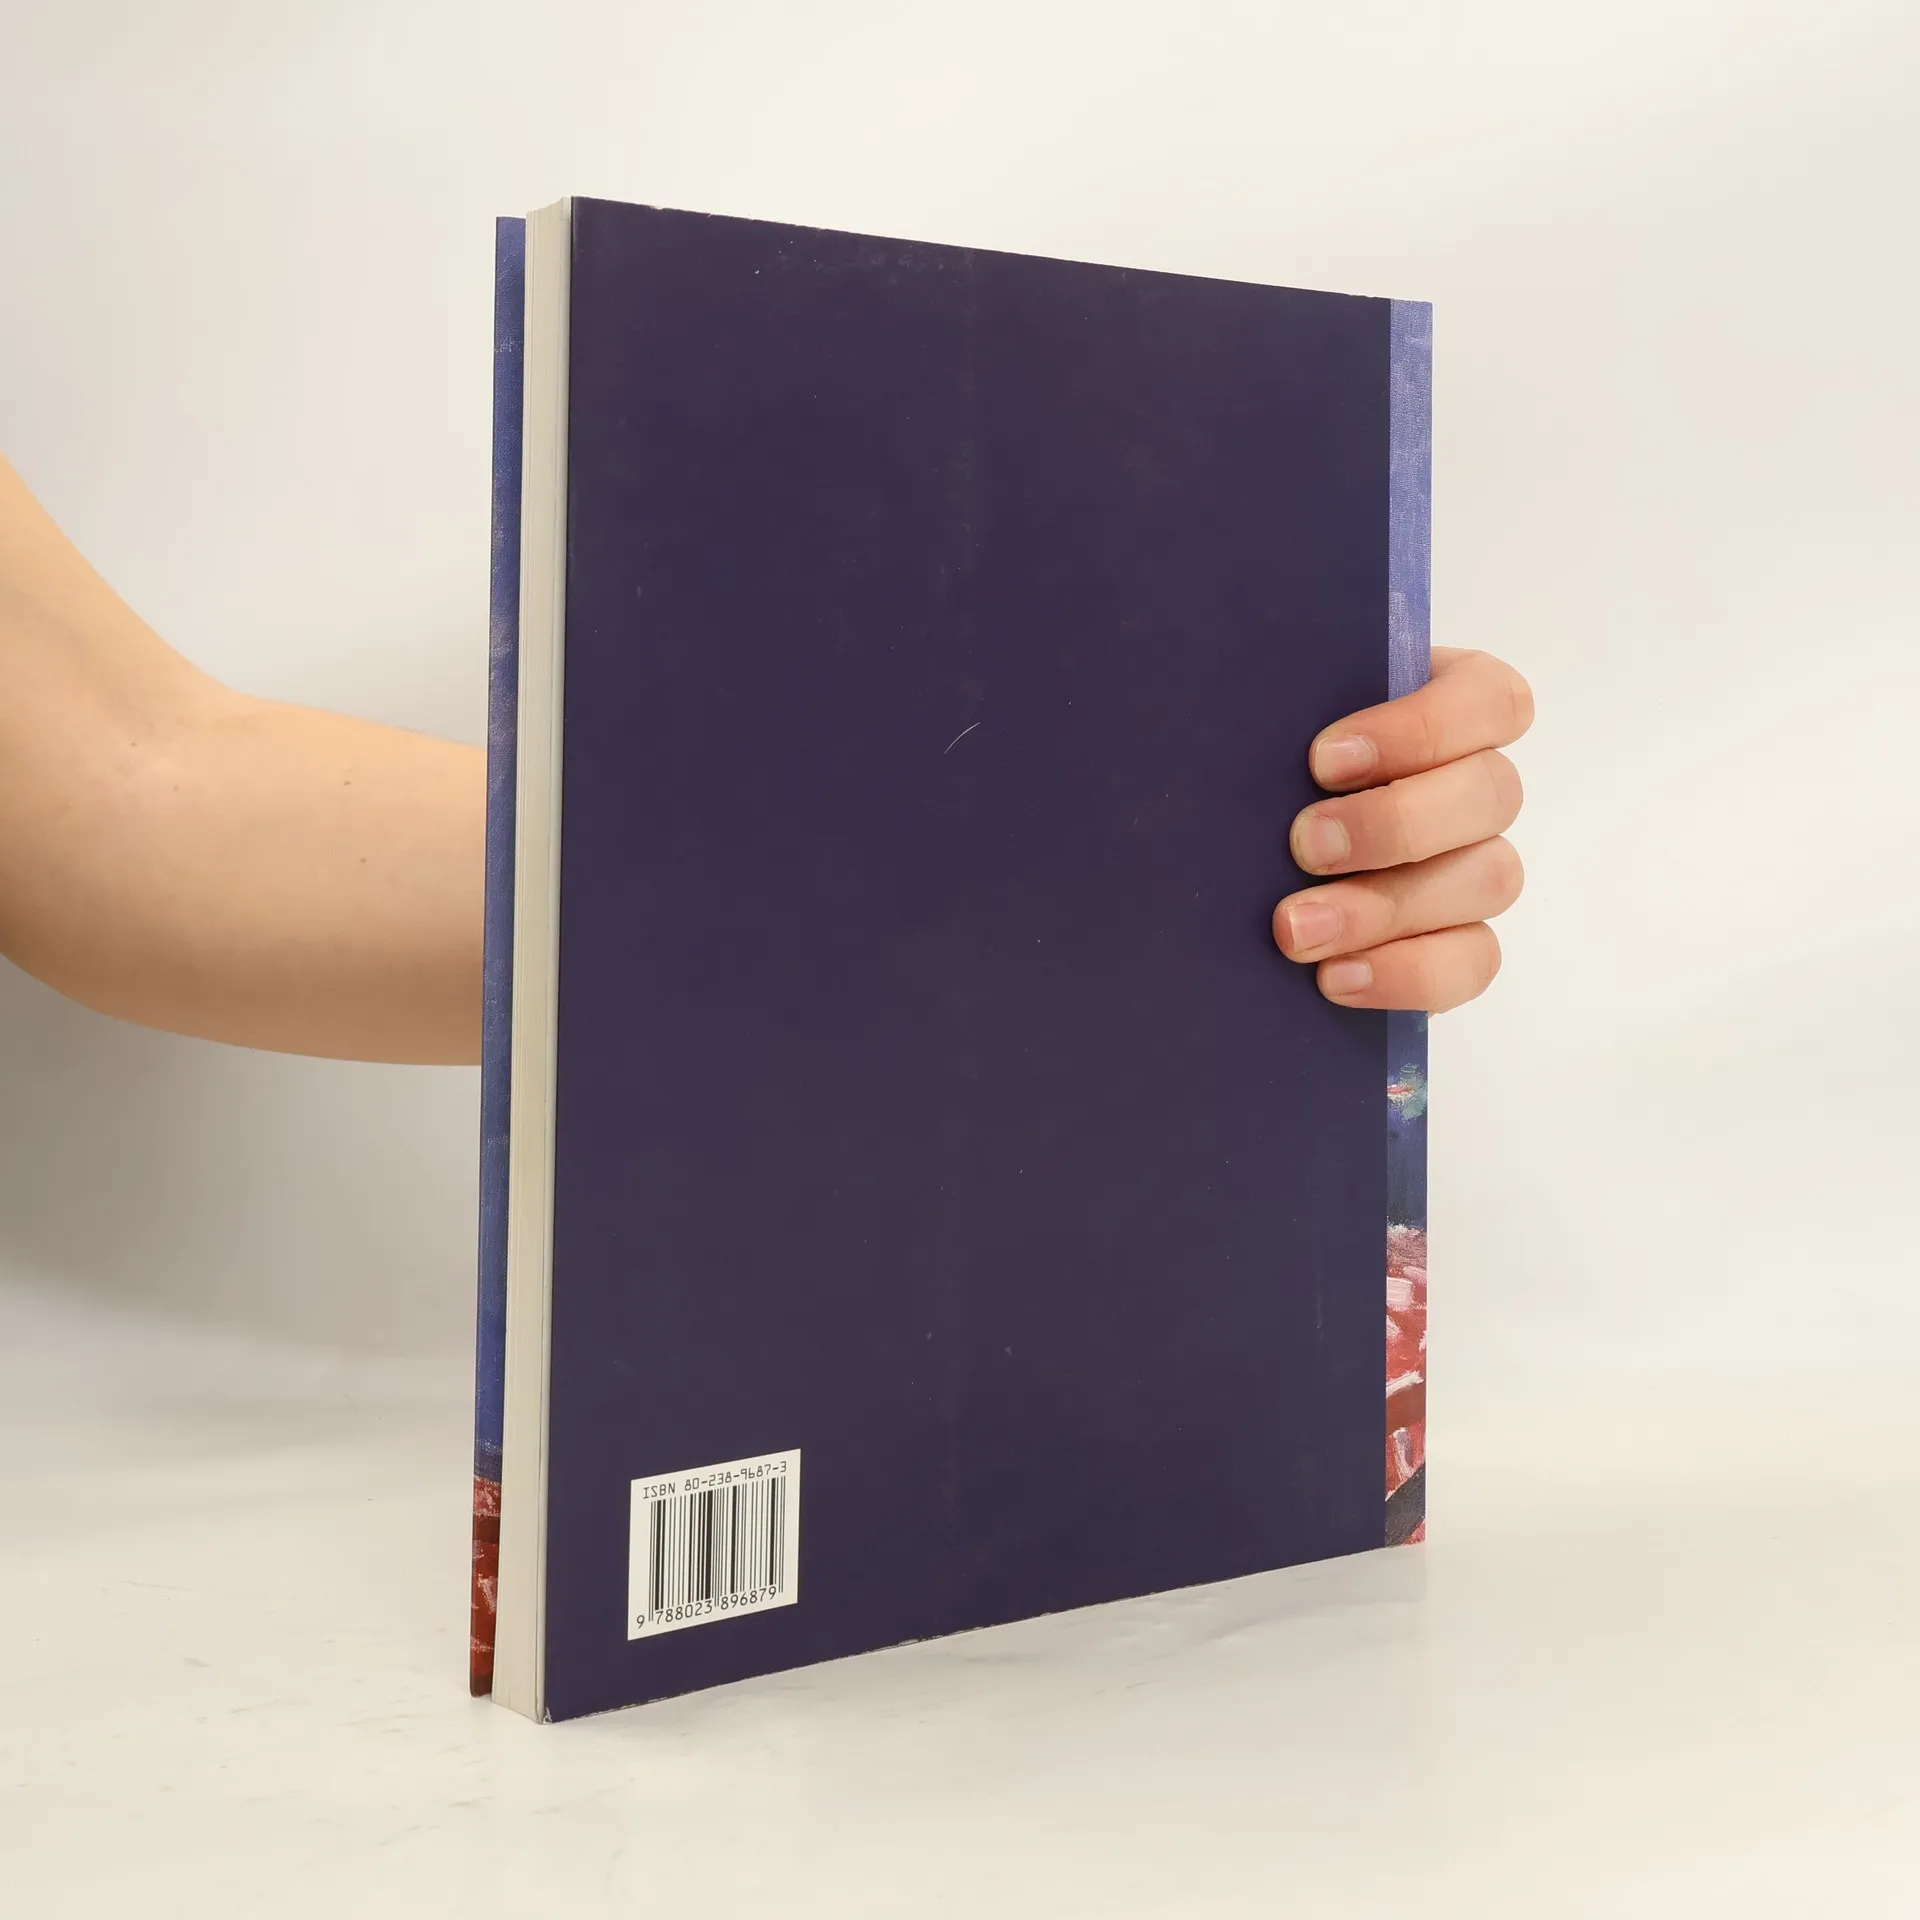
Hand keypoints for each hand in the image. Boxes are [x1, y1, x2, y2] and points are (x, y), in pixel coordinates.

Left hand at [1273, 648, 1531, 1011]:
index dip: (1422, 728)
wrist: (1220, 860)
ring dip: (1387, 908)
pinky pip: (1472, 962)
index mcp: (1448, 706)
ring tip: (1298, 928)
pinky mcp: (1457, 942)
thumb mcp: (1261, 723)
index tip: (1323, 760)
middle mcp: (1475, 785)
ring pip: (1488, 880)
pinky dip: (1407, 973)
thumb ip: (1275, 707)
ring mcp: (1475, 866)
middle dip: (1392, 824)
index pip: (1490, 701)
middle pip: (1492, 794)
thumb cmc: (1253, 767)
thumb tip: (1240, 699)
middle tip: (1304, 846)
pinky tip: (1335, 977)